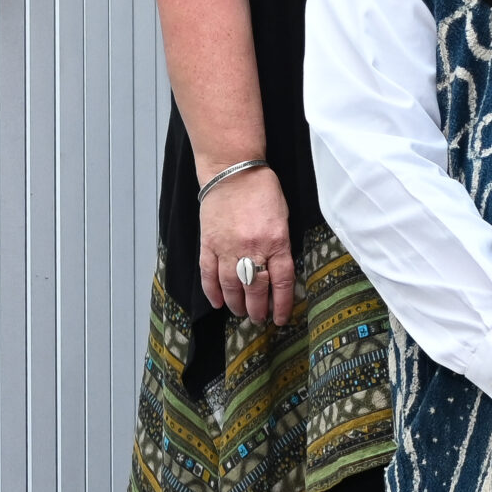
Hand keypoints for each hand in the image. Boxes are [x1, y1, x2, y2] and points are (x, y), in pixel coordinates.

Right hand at [197, 164, 292, 327]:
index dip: (282, 303)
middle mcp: (252, 248)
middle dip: (257, 309)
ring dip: (236, 304)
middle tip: (259, 319)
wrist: (233, 172)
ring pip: (230, 286)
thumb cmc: (263, 191)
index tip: (282, 318)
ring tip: (241, 313)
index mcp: (276, 241)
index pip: (281, 281)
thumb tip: (279, 272)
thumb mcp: (283, 217)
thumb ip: (281, 244)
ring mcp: (227, 247)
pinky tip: (218, 303)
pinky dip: (212, 291)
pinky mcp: (208, 244)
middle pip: (255, 288)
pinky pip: (209, 274)